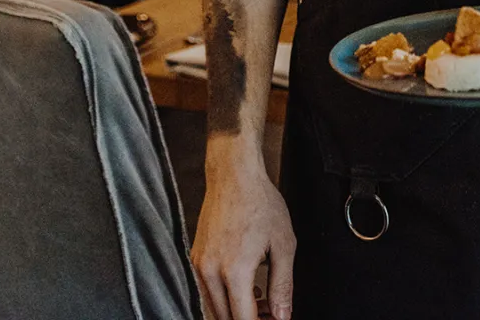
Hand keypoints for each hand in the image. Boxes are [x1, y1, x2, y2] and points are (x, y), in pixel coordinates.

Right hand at [193, 141, 295, 319]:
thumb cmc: (260, 202)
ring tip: (261, 299)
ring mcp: (199, 265)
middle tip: (271, 313)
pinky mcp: (195, 258)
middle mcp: (210, 272)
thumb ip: (283, 285)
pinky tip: (245, 285)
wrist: (233, 174)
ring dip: (235, 311)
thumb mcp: (283, 243)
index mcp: (234, 271)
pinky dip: (224, 297)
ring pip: (214, 308)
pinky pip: (207, 291)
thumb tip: (282, 316)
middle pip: (225, 319)